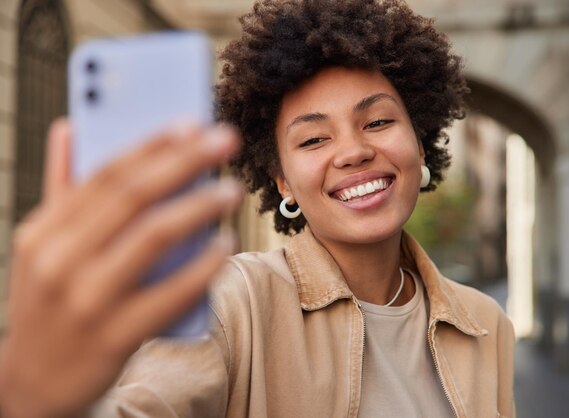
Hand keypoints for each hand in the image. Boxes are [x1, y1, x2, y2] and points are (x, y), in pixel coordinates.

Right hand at [0, 119, 242, 417]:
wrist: (33, 384)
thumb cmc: (49, 303)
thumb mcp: (41, 247)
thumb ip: (60, 187)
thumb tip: (68, 127)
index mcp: (43, 232)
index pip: (104, 175)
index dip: (151, 144)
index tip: (191, 122)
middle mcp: (60, 261)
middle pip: (133, 196)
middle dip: (185, 161)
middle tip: (227, 139)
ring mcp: (86, 300)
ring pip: (152, 237)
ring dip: (199, 207)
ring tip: (231, 189)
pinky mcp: (114, 336)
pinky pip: (169, 295)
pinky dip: (202, 268)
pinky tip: (225, 246)